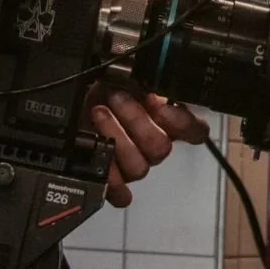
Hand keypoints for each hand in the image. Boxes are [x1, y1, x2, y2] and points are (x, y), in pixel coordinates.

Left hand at [82, 83, 209, 207]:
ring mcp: (133, 164)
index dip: (184, 123)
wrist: (74, 102)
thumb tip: (154, 84)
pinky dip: (112, 183)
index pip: (194, 130)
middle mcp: (151, 145)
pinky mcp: (113, 180)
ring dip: (116, 136)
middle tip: (117, 98)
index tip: (162, 107)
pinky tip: (102, 164)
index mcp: (163, 119)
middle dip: (135, 120)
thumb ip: (145, 78)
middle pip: (160, 148)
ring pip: (139, 167)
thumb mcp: (124, 74)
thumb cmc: (100, 87)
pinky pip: (121, 194)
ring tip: (99, 114)